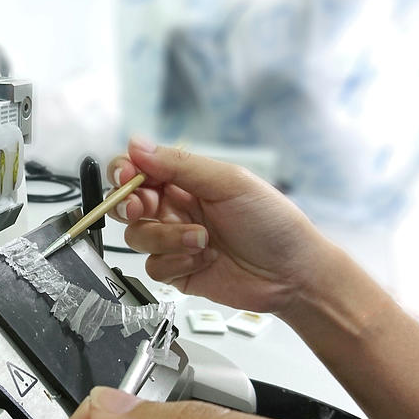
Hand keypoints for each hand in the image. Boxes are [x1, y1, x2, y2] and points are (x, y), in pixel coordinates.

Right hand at [107, 137, 329, 313]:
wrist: (293, 273)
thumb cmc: (273, 222)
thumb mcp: (228, 183)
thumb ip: (180, 164)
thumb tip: (137, 144)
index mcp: (186, 180)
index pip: (139, 169)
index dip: (126, 171)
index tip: (128, 176)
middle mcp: (176, 209)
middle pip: (128, 204)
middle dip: (132, 206)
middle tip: (146, 209)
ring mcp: (175, 241)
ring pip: (137, 237)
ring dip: (166, 238)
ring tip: (202, 241)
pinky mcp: (178, 271)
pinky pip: (154, 267)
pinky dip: (176, 262)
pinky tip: (205, 260)